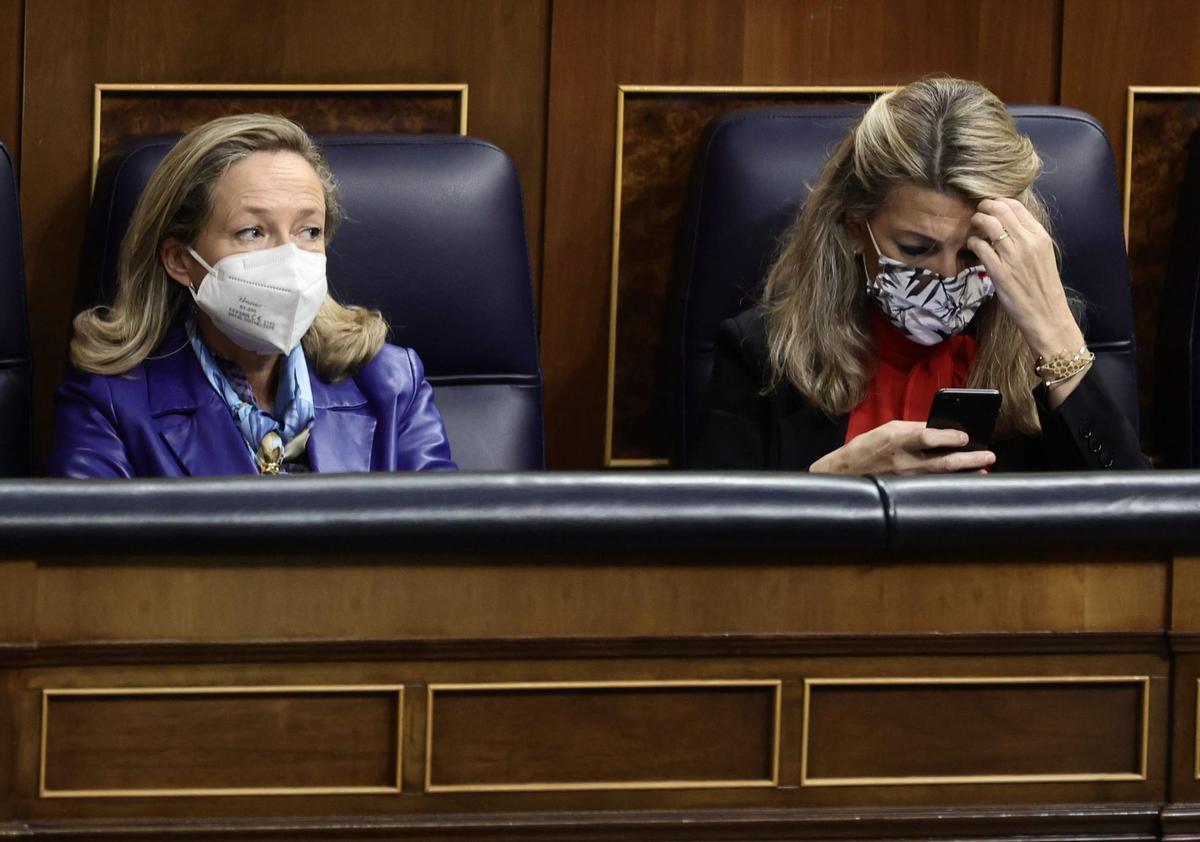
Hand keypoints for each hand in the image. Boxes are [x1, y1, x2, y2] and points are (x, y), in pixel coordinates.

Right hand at [810, 420, 995, 474]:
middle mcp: (904, 462)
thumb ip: (913, 429)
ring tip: (984, 469)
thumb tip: (940, 428)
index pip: (927, 437)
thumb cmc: (866, 447)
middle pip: (943, 462)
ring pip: (944, 478)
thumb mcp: (887, 429)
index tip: (966, 437)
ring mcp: (906, 480)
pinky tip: (965, 481)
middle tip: (989, 455)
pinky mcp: (907, 491)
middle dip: (969, 459)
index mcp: (897, 440)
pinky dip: (952, 483)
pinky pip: (935, 487)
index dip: (949, 437)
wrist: (844, 472)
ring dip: (966, 473)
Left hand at [967, 197, 1087, 404]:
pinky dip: (973, 242)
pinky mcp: (999, 271)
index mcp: (1040, 236)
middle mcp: (1028, 242)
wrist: (1046, 314)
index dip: (998, 202)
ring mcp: (1013, 256)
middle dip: (984, 207)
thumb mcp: (1042, 255)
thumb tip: (1008, 224)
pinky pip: (980, 247)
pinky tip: (973, 245)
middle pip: (1000, 211)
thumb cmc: (1043, 286)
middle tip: (977, 212)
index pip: (1016, 207)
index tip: (990, 206)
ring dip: (976, 222)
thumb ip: (1027, 238)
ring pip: (988, 225)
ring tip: (974, 227)